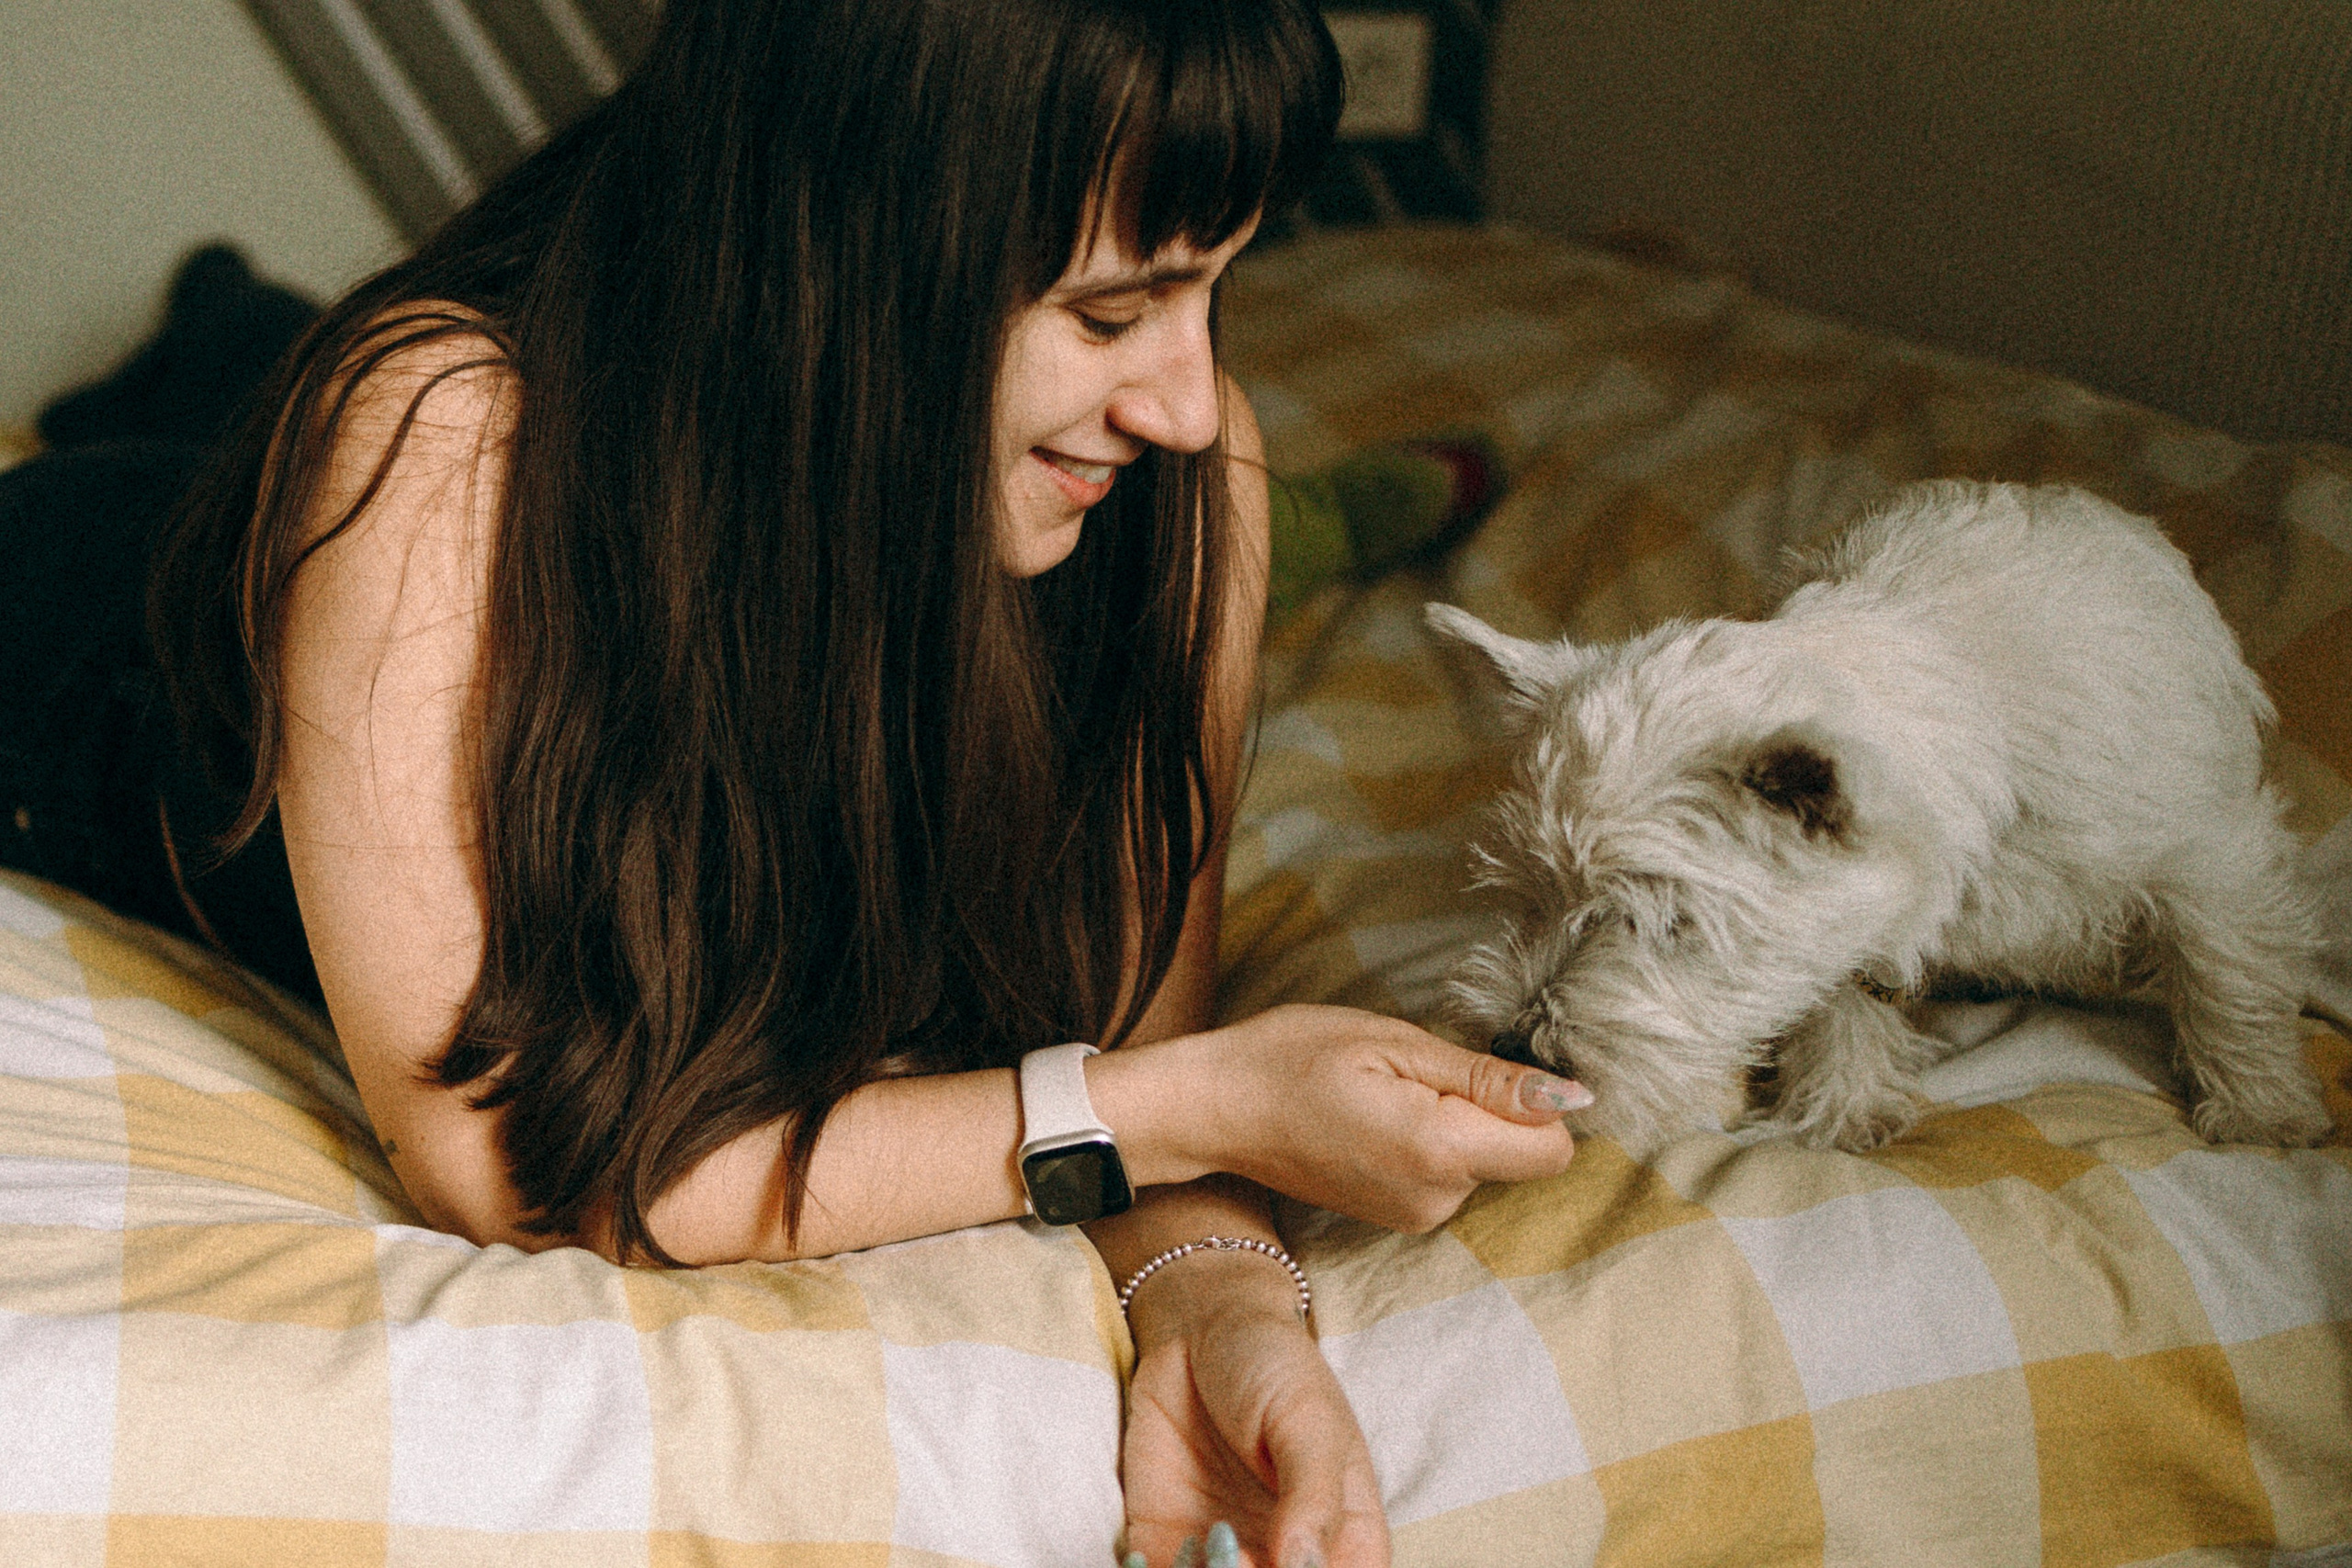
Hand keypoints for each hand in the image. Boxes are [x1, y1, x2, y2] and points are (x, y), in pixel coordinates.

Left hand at [1117, 1249, 1387, 1567]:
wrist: (1199, 1325)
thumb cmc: (1274, 1365)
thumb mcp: (1308, 1422)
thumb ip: (1313, 1499)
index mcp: (1343, 1540)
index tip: (1280, 1562)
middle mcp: (1284, 1558)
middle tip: (1229, 1549)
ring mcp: (1225, 1555)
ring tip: (1195, 1543)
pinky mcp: (1165, 1543)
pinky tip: (1149, 1554)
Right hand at [1179, 1005, 1582, 1231]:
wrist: (1213, 1109)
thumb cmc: (1291, 1058)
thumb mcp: (1394, 1042)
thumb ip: (1487, 1077)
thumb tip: (1571, 1098)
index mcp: (1439, 1152)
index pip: (1552, 1150)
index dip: (1536, 1103)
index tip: (1483, 1068)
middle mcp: (1435, 1200)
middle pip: (1518, 1154)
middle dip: (1487, 1109)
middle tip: (1410, 1073)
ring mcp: (1414, 1217)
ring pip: (1484, 1162)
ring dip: (1455, 1124)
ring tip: (1384, 1094)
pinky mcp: (1398, 1218)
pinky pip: (1450, 1176)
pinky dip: (1430, 1144)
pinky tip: (1374, 1120)